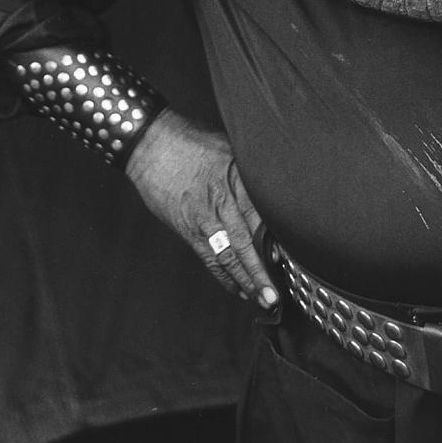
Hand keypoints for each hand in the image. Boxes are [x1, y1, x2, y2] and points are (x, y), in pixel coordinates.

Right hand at [125, 109, 277, 309]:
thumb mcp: (229, 147)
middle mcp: (220, 200)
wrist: (152, 145)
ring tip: (262, 299)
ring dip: (245, 280)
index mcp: (234, 178)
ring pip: (228, 256)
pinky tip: (237, 288)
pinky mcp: (187, 228)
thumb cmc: (193, 142)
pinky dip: (223, 276)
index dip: (274, 241)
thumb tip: (275, 193)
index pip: (260, 216)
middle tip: (276, 295)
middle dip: (262, 272)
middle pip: (245, 242)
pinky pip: (208, 258)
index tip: (289, 260)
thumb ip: (250, 172)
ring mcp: (202, 217)